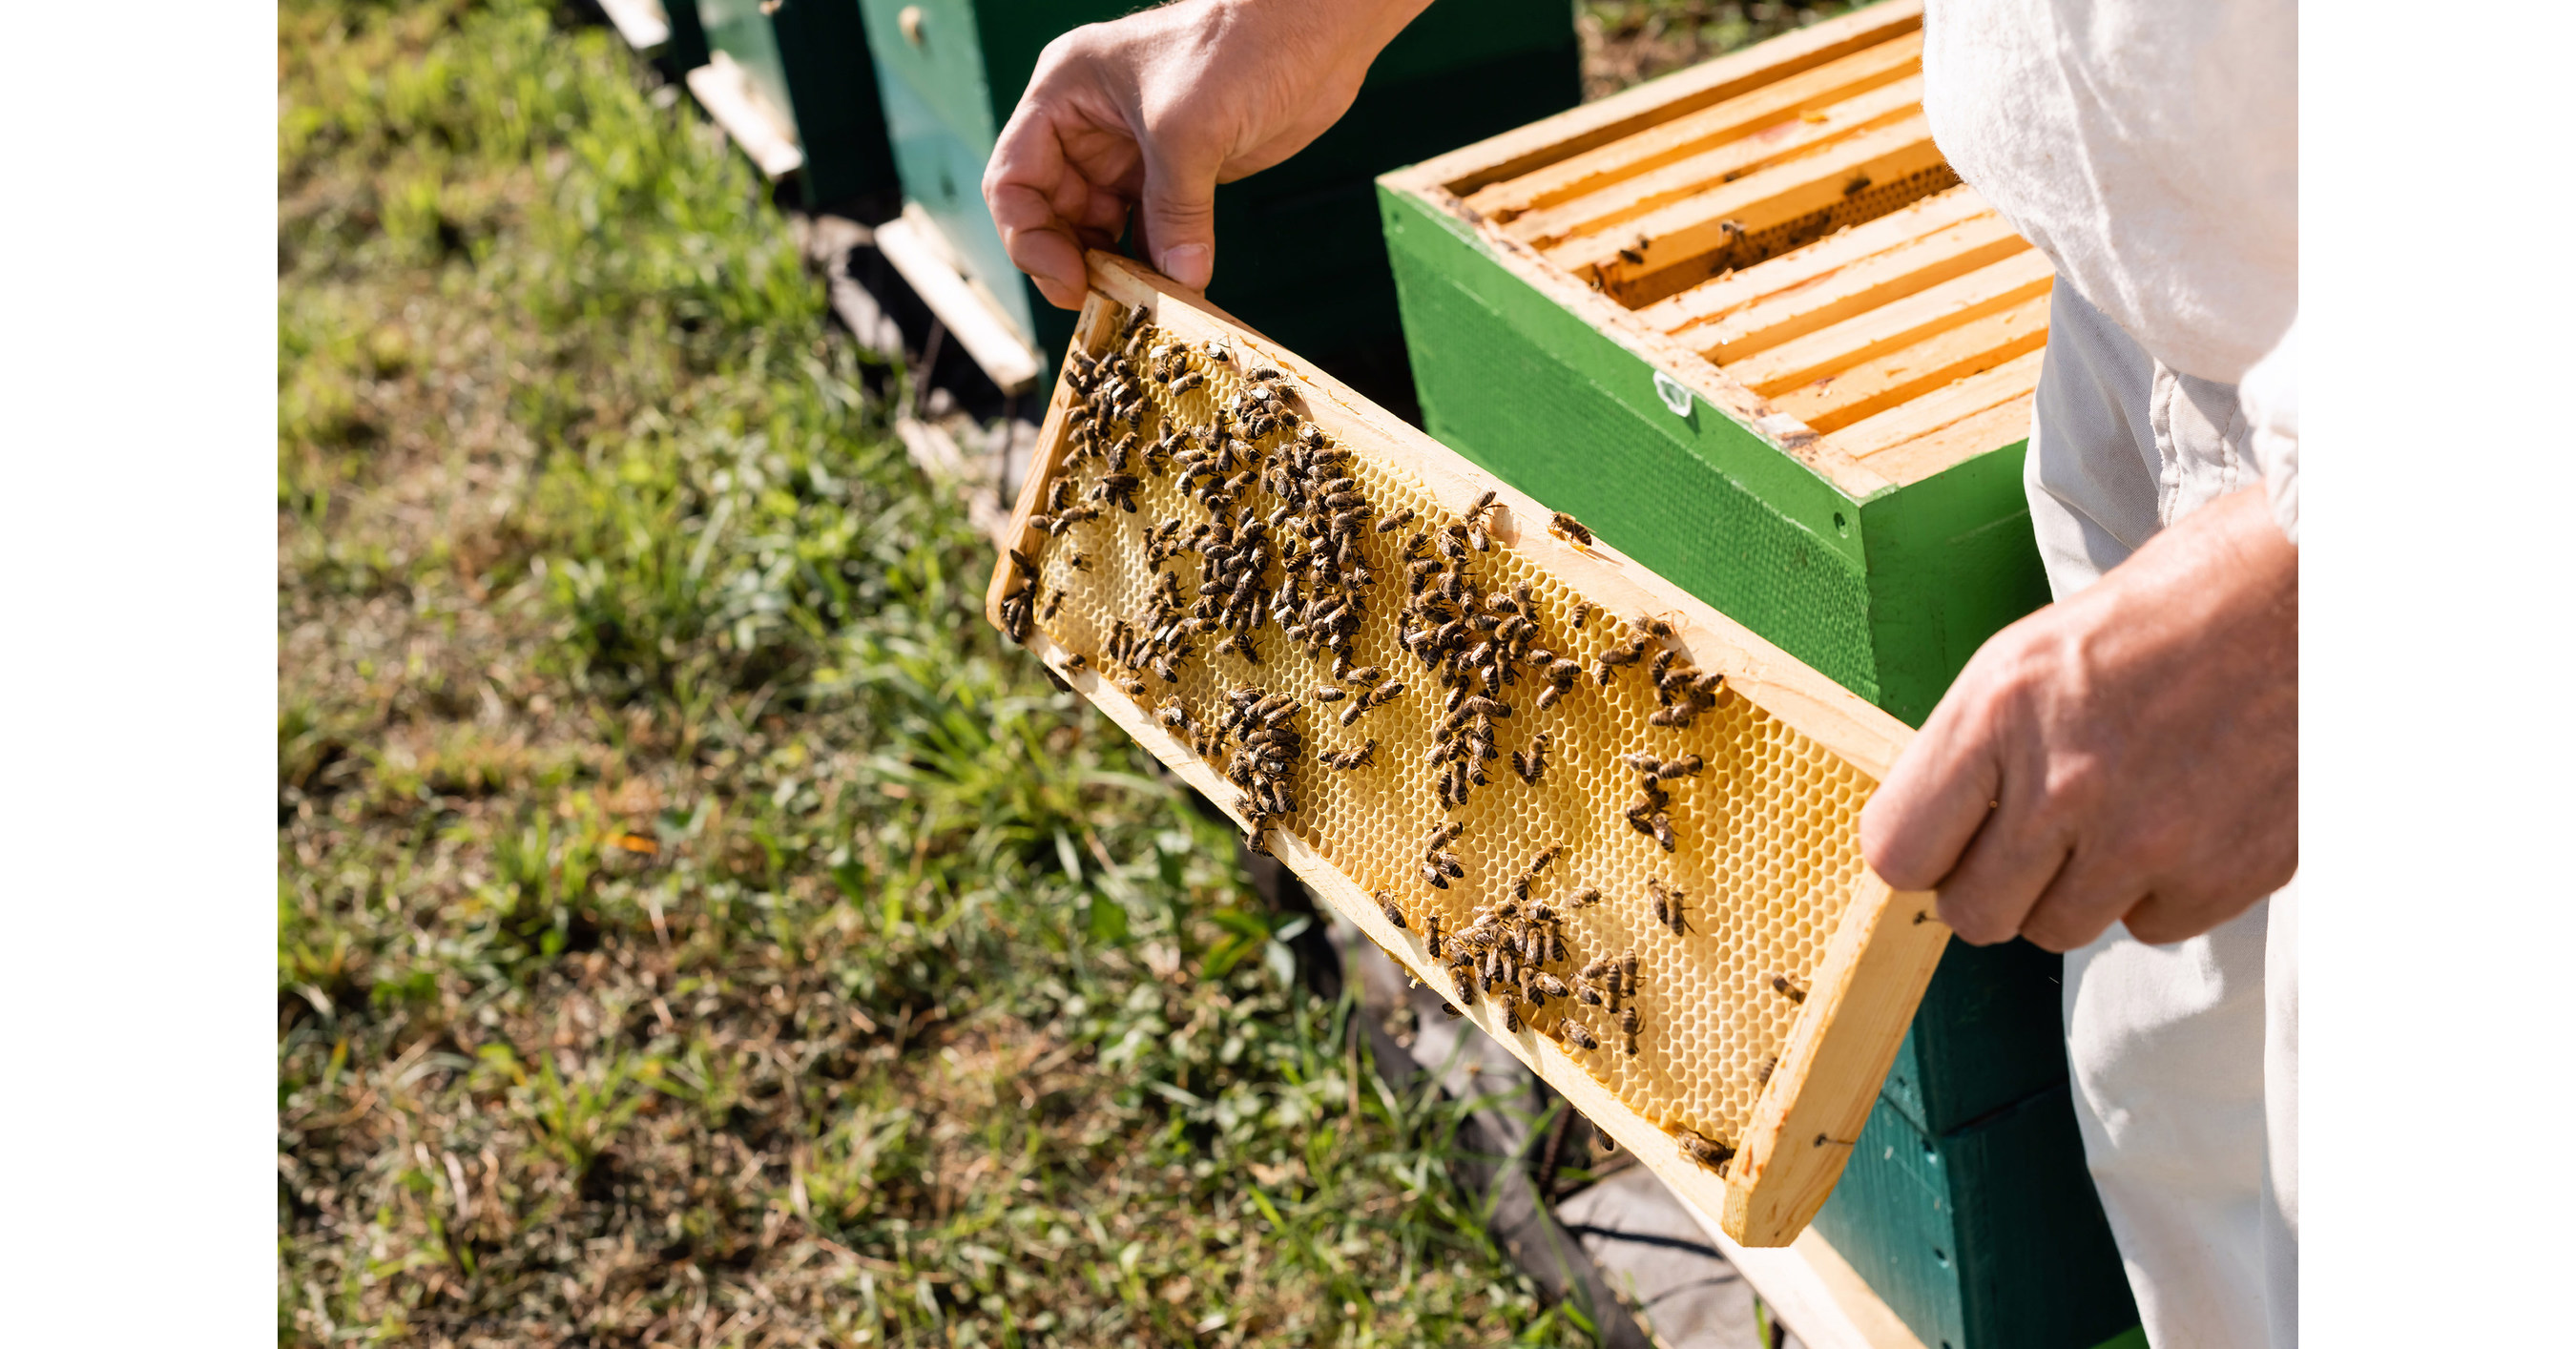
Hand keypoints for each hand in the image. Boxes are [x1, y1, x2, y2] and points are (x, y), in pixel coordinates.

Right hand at [982, 0, 1432, 308]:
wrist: (1317, 28)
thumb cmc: (1240, 45)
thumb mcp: (1189, 129)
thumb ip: (1175, 211)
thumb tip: (1178, 283)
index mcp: (1065, 93)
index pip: (1014, 179)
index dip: (1029, 238)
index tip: (1069, 281)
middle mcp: (1089, 123)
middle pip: (1053, 212)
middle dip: (1074, 260)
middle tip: (1106, 304)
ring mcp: (1134, 150)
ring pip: (1101, 227)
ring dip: (1116, 268)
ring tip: (1139, 303)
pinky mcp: (1180, 171)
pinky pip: (1151, 230)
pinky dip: (1157, 263)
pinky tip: (1173, 289)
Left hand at [1859, 486, 2296, 950]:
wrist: (2316, 596)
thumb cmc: (2176, 608)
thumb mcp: (2038, 651)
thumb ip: (1978, 748)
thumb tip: (1934, 832)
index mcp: (2000, 711)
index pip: (1896, 852)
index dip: (1919, 853)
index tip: (1944, 841)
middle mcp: (2065, 782)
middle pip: (1972, 913)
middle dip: (1992, 885)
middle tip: (2031, 838)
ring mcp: (2147, 839)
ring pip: (2057, 929)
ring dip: (2075, 889)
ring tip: (2118, 812)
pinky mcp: (2222, 875)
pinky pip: (2147, 925)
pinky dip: (2158, 890)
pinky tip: (2183, 819)